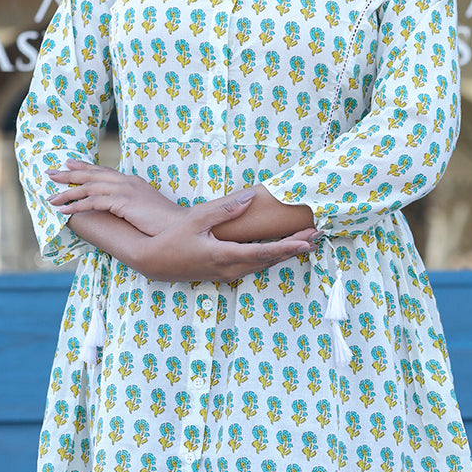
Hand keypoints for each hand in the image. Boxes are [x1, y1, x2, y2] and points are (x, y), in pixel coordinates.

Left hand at [47, 159, 185, 235]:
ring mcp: (125, 190)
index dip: (85, 167)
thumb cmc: (165, 223)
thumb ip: (132, 203)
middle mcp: (126, 181)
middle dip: (69, 174)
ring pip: (89, 188)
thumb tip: (120, 208)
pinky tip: (65, 211)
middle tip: (51, 174)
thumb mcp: (146, 208)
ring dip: (68, 192)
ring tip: (51, 198)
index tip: (68, 163)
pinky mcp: (123, 202)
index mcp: (132, 181)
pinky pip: (94, 202)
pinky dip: (77, 205)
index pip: (103, 171)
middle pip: (92, 175)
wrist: (179, 226)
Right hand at [132, 192, 320, 281]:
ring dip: (285, 254)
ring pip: (263, 266)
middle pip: (269, 261)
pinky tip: (282, 250)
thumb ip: (224, 210)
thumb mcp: (196, 220)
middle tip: (317, 235)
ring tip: (307, 242)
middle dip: (295, 248)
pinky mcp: (225, 274)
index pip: (263, 253)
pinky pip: (254, 266)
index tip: (307, 241)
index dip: (287, 247)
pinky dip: (271, 258)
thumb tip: (250, 197)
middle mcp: (229, 269)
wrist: (153, 262)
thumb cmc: (172, 239)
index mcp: (223, 256)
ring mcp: (228, 274)